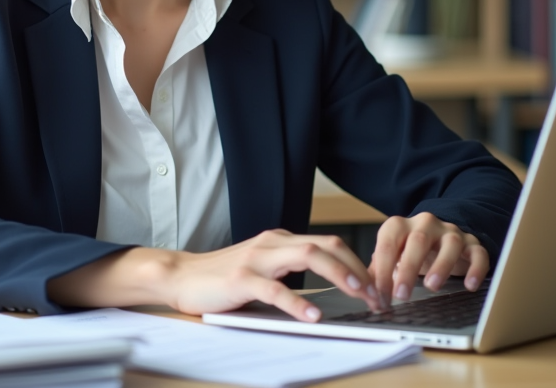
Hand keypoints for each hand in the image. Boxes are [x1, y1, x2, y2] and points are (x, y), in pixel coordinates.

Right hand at [164, 229, 382, 319]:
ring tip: (358, 295)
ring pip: (307, 255)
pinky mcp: (241, 279)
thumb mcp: (261, 268)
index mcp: (279, 241)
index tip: (375, 287)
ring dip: (339, 274)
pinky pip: (275, 289)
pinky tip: (313, 315)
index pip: (328, 244)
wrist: (180, 276)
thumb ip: (288, 271)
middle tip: (376, 294)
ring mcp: (256, 259)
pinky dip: (298, 302)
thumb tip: (329, 289)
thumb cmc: (221, 277)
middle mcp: (272, 244)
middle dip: (357, 268)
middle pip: (325, 244)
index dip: (357, 263)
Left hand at [369, 212, 488, 306]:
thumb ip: (378, 271)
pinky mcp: (472, 243)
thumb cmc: (411, 251)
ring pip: (450, 243)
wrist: (441, 235)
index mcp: (400, 226)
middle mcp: (425, 224)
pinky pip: (478, 253)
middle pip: (418, 241)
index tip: (380, 296)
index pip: (388, 245)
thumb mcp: (393, 256)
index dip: (382, 271)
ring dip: (441, 265)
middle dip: (408, 268)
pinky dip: (476, 269)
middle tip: (402, 295)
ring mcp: (451, 232)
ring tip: (432, 287)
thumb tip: (365, 294)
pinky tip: (470, 285)